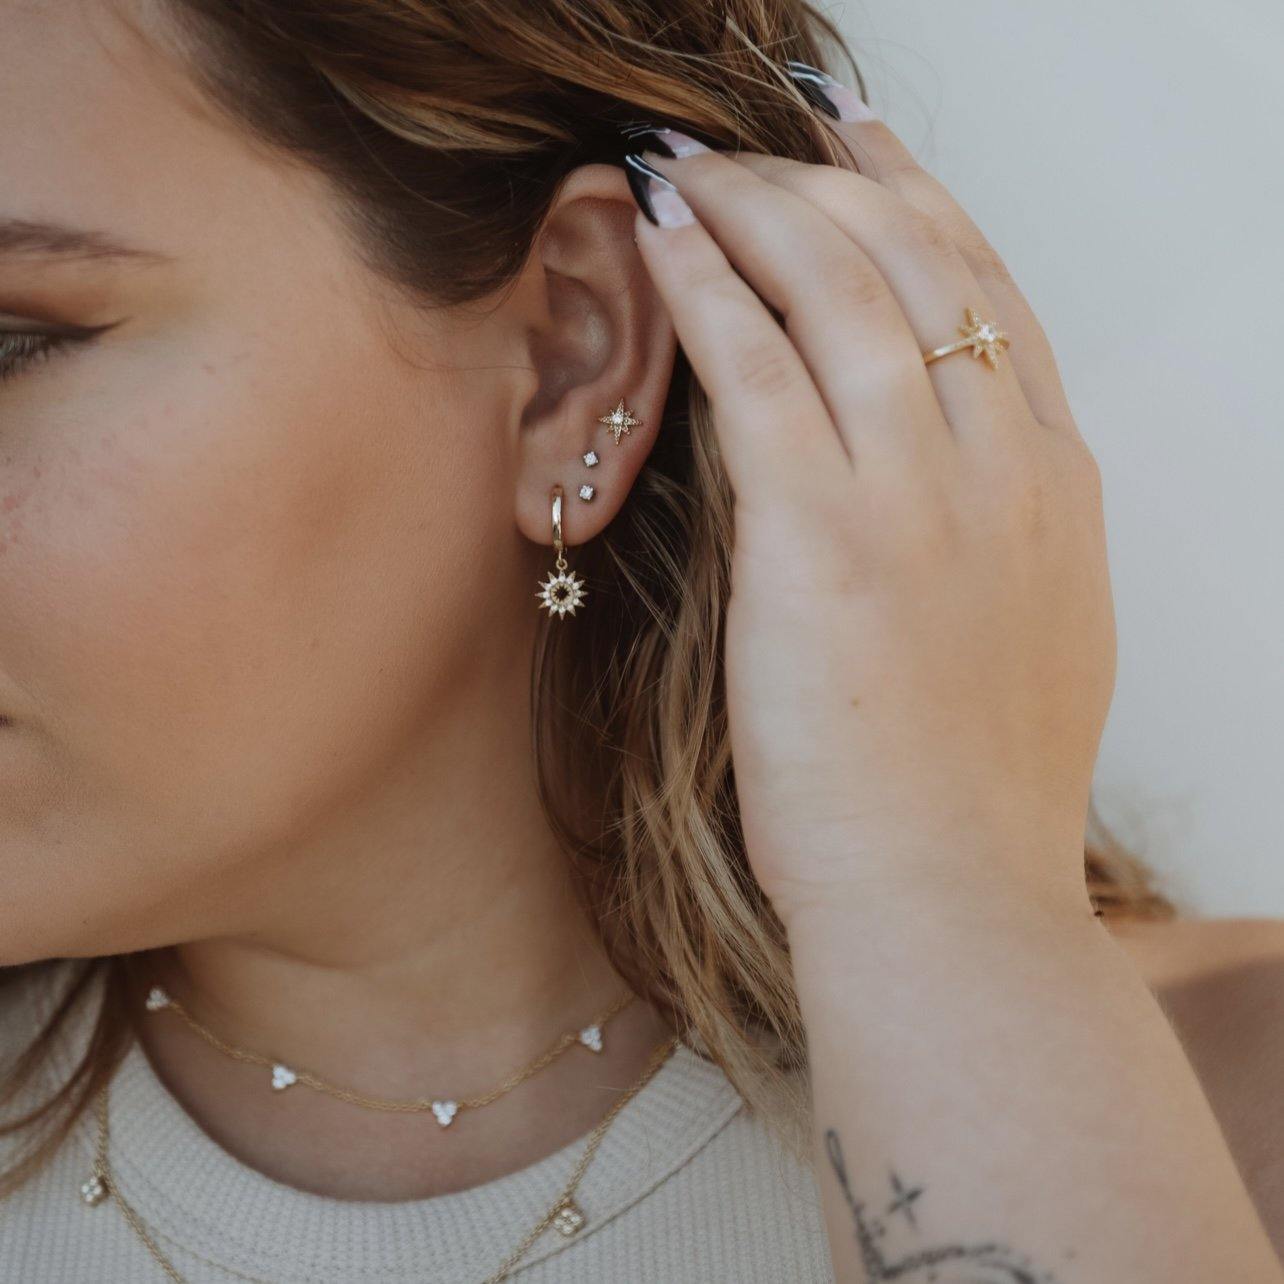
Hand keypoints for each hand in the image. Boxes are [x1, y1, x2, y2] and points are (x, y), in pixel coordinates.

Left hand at [629, 110, 1115, 924]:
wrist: (953, 899)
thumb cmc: (975, 797)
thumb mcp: (1030, 641)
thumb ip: (997, 539)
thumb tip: (930, 481)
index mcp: (1057, 489)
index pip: (994, 301)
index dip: (926, 209)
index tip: (871, 155)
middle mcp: (1000, 467)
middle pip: (921, 267)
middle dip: (833, 183)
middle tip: (763, 144)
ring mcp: (918, 496)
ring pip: (840, 293)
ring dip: (758, 210)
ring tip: (692, 170)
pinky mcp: (822, 537)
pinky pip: (758, 371)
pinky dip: (708, 289)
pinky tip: (664, 243)